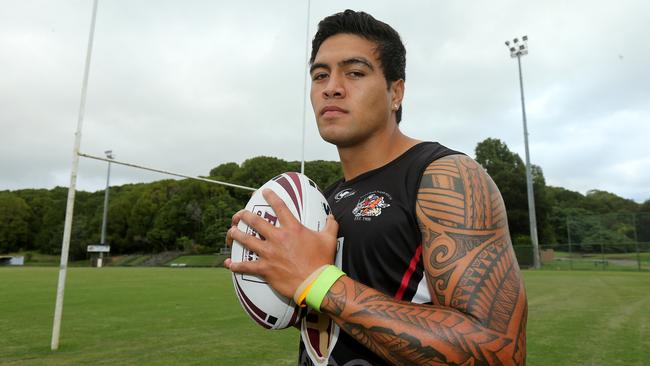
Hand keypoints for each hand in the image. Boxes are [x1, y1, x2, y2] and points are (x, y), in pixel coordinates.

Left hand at [224, 188, 338, 297]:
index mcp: (292, 229)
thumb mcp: (329, 239)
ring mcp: (269, 253)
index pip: (280, 207)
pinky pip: (247, 266)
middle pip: (256, 222)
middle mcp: (278, 238)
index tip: (264, 191)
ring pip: (247, 240)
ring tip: (231, 232)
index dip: (271, 197)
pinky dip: (236, 265)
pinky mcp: (265, 269)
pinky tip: (229, 263)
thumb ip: (330, 225)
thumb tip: (332, 216)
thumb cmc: (323, 261)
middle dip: (245, 215)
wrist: (316, 283)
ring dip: (236, 235)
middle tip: (240, 214)